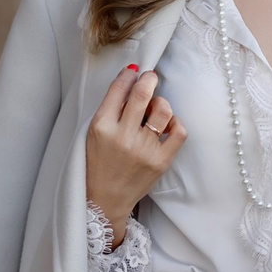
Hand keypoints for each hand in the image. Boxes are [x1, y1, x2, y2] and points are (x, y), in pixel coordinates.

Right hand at [86, 64, 185, 240]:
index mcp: (102, 126)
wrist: (106, 199)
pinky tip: (166, 125)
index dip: (129, 75)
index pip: (119, 89)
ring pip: (163, 110)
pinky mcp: (160, 161)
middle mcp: (123, 136)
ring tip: (156, 107)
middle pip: (143, 93)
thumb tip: (131, 79)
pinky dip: (175, 122)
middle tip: (151, 77)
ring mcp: (143, 149)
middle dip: (149, 79)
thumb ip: (110, 109)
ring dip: (161, 102)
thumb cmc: (98, 163)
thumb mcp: (94, 133)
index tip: (135, 71)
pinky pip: (178, 131)